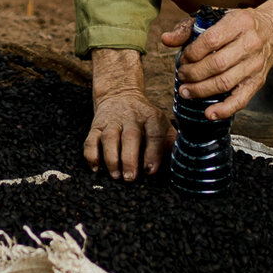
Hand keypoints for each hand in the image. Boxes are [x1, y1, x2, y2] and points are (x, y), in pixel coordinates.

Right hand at [83, 48, 170, 178]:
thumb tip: (182, 160)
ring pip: (109, 138)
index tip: (150, 171)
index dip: (153, 153)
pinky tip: (95, 168)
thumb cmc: (145, 119)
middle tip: (130, 178)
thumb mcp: (161, 124)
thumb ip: (171, 140)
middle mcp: (131, 118)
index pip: (154, 134)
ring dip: (111, 158)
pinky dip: (91, 154)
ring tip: (115, 175)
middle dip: (129, 159)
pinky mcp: (96, 125)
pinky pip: (91, 139)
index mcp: (152, 118)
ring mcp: (112, 121)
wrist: (120, 94)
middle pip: (130, 137)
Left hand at [158, 0, 272, 121]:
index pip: (211, 40)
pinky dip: (224, 109)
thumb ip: (189, 27)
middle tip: (181, 76)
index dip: (192, 52)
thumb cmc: (239, 24)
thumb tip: (166, 40)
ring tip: (185, 91)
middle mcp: (250, 43)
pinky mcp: (258, 81)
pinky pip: (241, 99)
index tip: (182, 58)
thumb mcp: (217, 16)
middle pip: (217, 64)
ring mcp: (255, 64)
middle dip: (193, 73)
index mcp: (239, 22)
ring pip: (225, 82)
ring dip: (201, 90)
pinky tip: (209, 114)